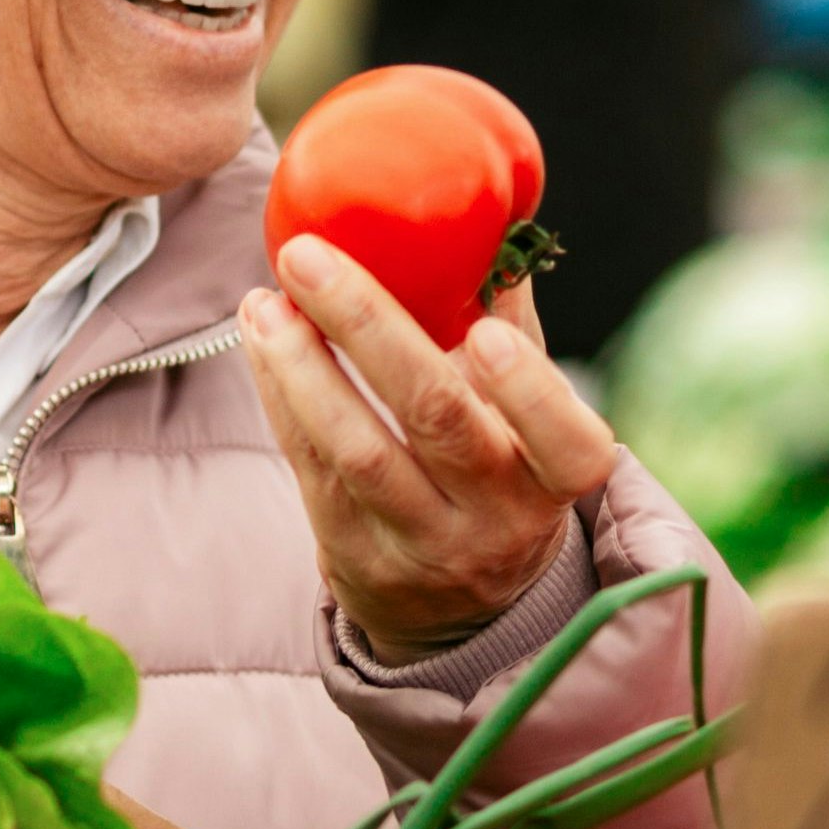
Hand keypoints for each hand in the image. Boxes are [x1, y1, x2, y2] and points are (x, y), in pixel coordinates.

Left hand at [241, 233, 620, 660]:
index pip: (566, 444)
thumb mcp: (529, 419)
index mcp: (555, 479)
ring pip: (357, 451)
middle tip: (308, 256)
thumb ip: (514, 331)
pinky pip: (311, 469)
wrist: (459, 606)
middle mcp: (496, 521)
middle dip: (367, 328)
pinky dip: (281, 396)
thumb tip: (489, 223)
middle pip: (436, 421)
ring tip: (265, 301)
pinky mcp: (355, 559)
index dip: (529, 392)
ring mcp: (423, 546)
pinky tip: (263, 339)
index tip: (485, 332)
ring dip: (300, 366)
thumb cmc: (501, 472)